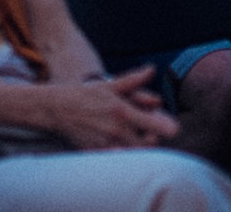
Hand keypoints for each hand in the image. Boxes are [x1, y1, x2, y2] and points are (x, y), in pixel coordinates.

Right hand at [40, 66, 177, 149]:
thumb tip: (152, 70)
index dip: (168, 128)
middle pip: (149, 143)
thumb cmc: (85, 95)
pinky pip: (119, 160)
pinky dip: (125, 155)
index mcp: (122, 111)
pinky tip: (123, 146)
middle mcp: (116, 130)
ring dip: (141, 148)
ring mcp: (107, 144)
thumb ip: (134, 80)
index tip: (173, 129)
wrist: (57, 109)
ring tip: (138, 138)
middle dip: (154, 138)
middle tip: (150, 131)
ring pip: (135, 154)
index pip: (153, 125)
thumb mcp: (110, 85)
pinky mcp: (98, 153)